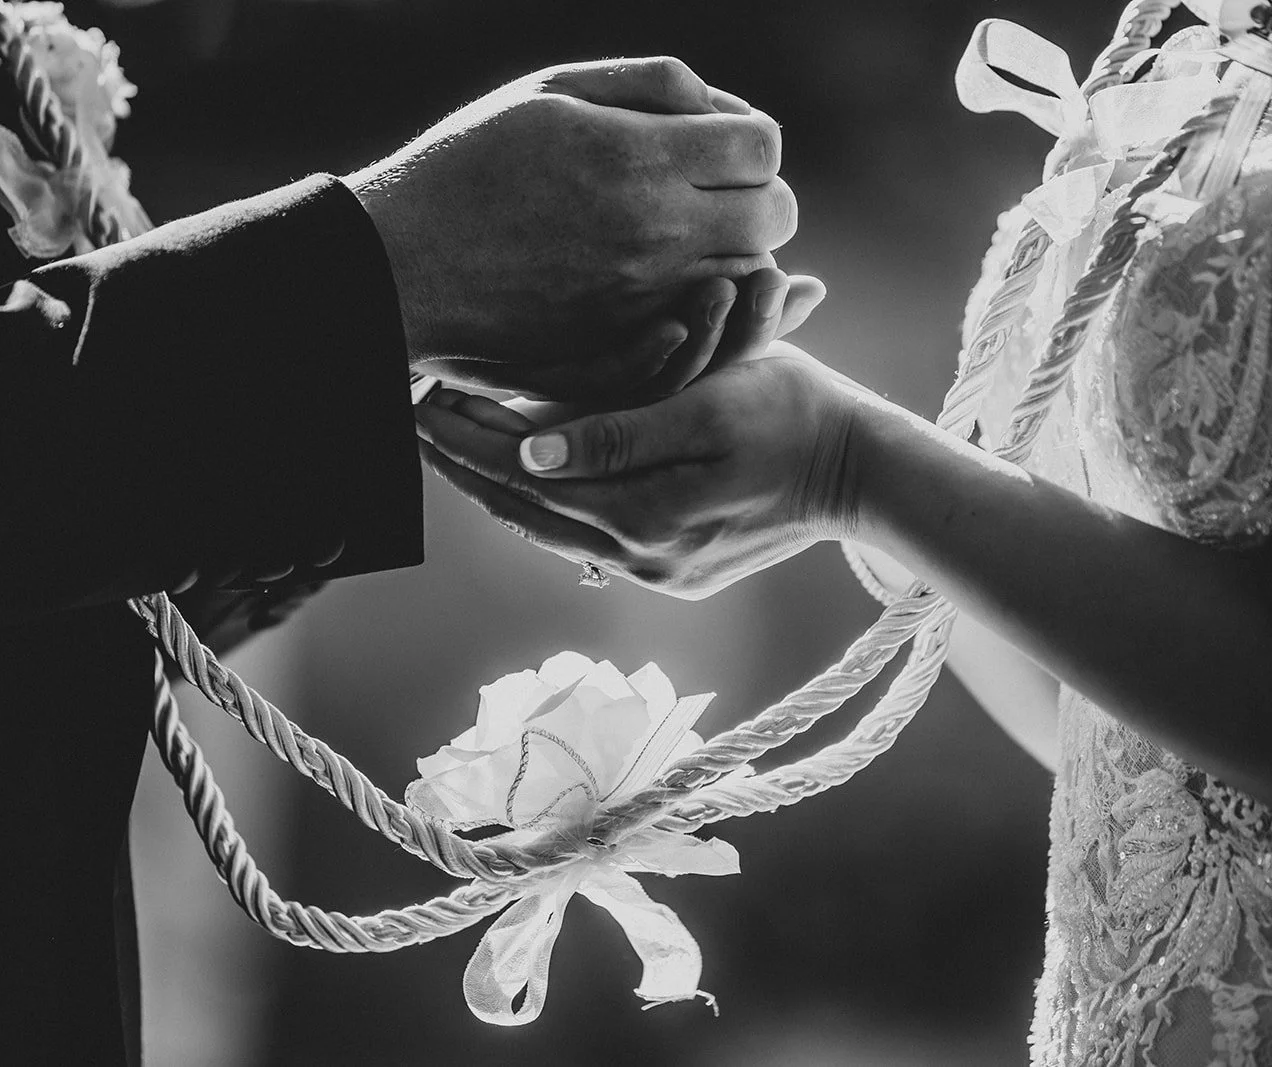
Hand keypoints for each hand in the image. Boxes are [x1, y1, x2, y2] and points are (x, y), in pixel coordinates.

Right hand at [346, 57, 803, 398]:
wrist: (404, 264)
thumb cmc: (471, 163)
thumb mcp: (553, 90)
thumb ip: (651, 84)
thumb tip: (726, 107)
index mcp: (638, 159)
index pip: (762, 146)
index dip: (750, 140)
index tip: (719, 146)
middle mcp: (654, 234)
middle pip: (774, 216)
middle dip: (758, 197)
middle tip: (716, 194)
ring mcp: (644, 299)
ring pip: (750, 277)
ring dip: (738, 253)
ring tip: (691, 237)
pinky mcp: (627, 345)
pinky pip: (708, 324)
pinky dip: (708, 302)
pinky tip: (675, 280)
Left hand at [415, 303, 873, 598]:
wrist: (861, 469)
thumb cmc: (794, 414)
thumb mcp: (711, 405)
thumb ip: (619, 434)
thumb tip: (529, 454)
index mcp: (644, 516)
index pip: (526, 476)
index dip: (466, 436)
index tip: (417, 395)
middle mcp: (641, 557)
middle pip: (525, 511)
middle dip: (464, 462)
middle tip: (410, 415)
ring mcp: (657, 571)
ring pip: (550, 528)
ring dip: (496, 486)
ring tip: (448, 442)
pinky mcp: (674, 571)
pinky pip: (585, 536)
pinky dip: (544, 503)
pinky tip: (519, 475)